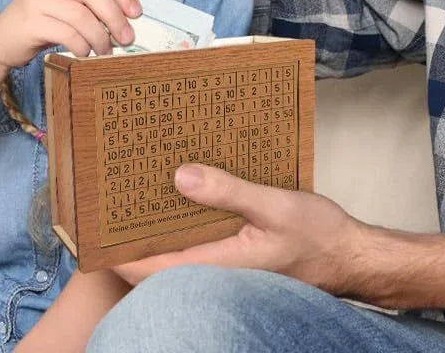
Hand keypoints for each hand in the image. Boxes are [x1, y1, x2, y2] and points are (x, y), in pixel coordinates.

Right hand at [0, 0, 141, 67]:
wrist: (1, 41)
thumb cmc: (43, 23)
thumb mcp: (67, 4)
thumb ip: (92, 2)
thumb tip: (129, 15)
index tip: (136, 13)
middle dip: (116, 17)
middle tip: (128, 38)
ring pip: (82, 15)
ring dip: (100, 37)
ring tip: (106, 51)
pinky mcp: (30, 21)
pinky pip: (67, 33)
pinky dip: (82, 46)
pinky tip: (85, 54)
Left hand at [115, 164, 369, 296]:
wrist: (351, 257)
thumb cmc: (318, 236)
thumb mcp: (274, 206)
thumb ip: (228, 192)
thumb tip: (179, 177)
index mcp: (217, 264)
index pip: (146, 266)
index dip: (114, 247)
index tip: (93, 219)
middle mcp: (214, 269)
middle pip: (156, 255)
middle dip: (132, 226)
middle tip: (112, 186)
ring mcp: (224, 263)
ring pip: (177, 243)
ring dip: (159, 218)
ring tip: (140, 178)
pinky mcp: (236, 252)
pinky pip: (199, 236)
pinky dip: (186, 214)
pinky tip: (185, 184)